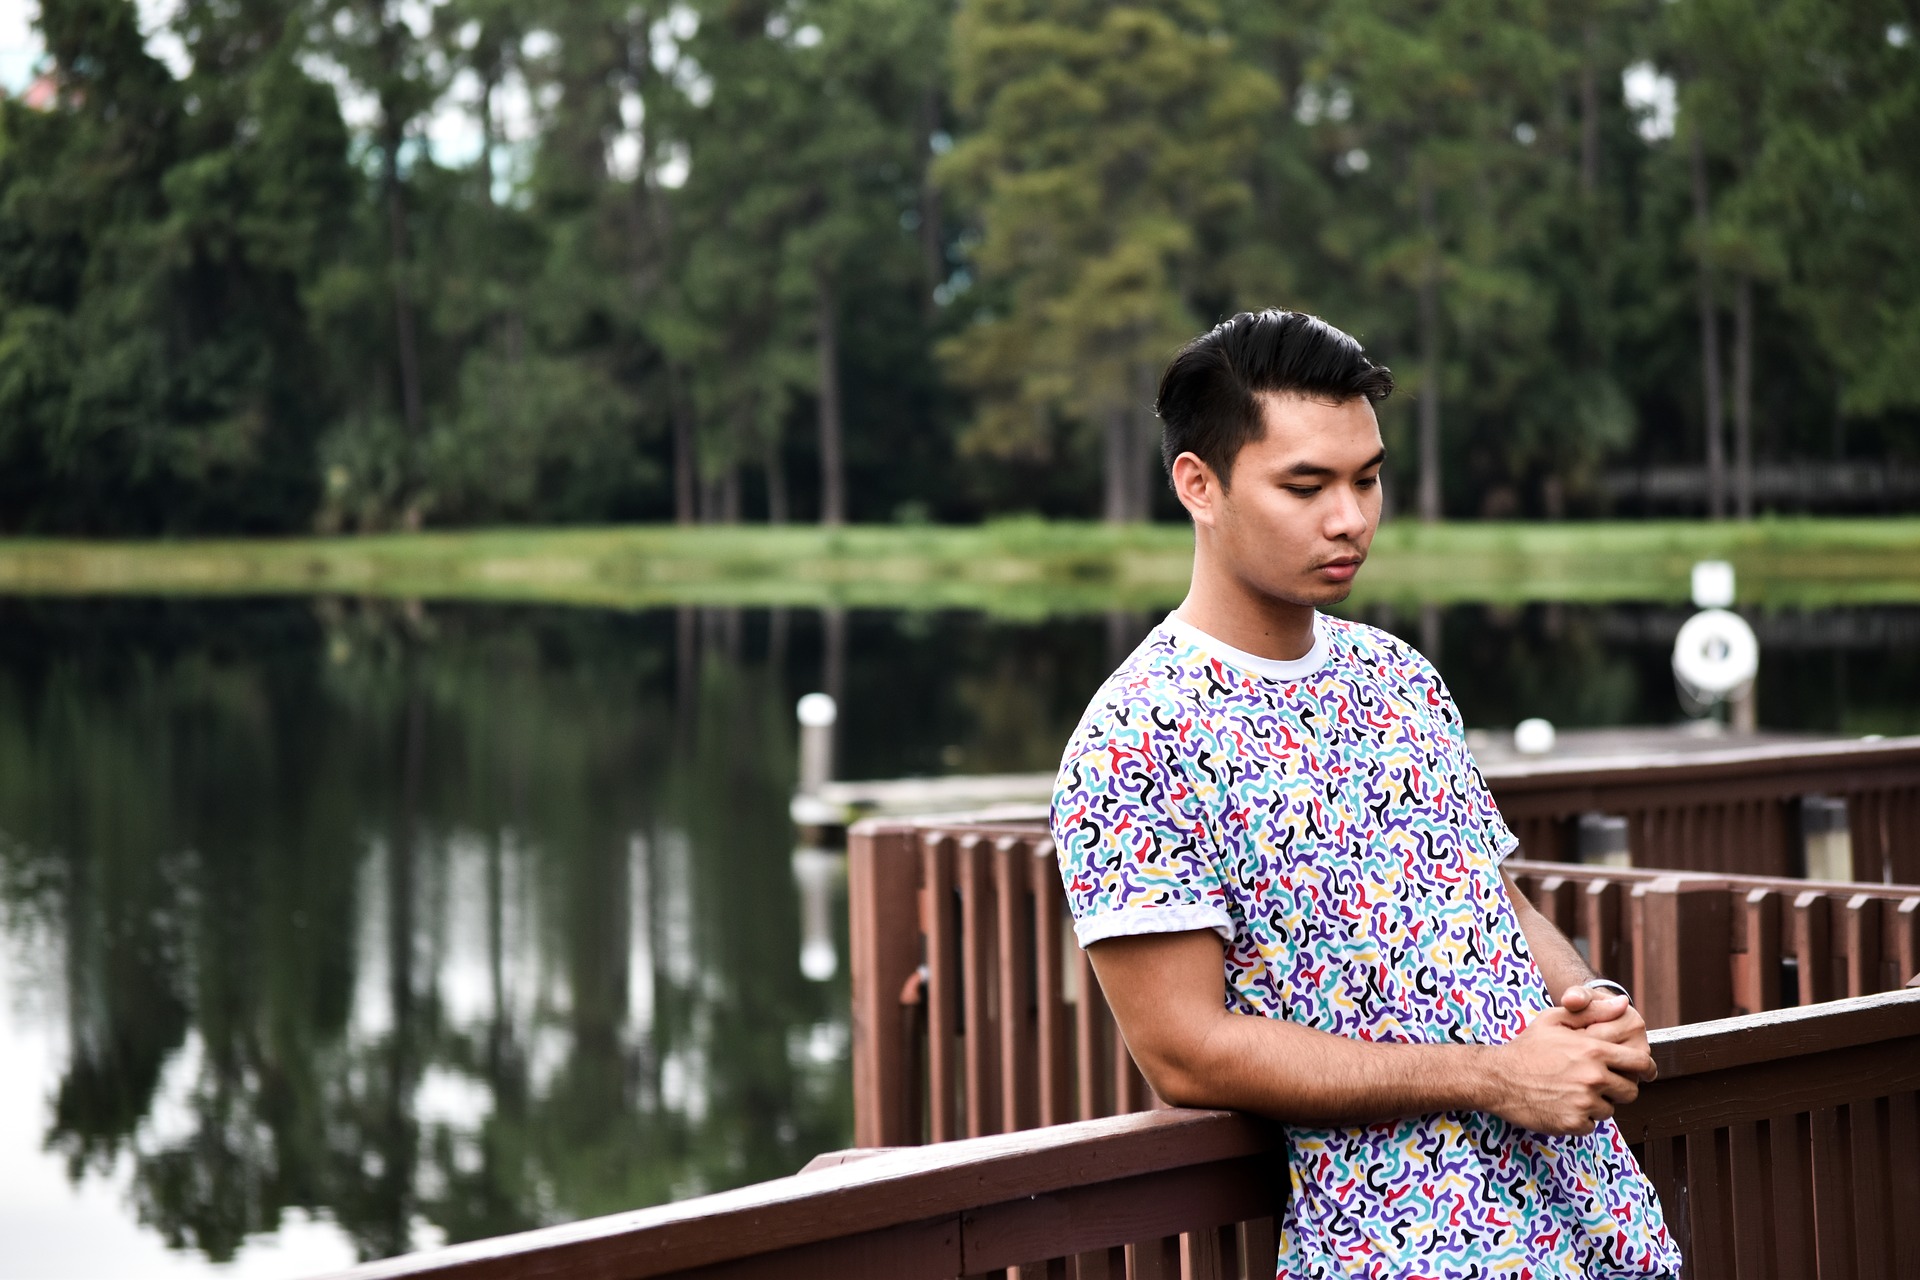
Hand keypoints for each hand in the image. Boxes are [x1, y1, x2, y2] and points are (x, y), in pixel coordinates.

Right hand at [1484, 1003, 1654, 1135]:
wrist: (1497, 1078)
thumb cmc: (1527, 1046)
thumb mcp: (1554, 1020)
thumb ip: (1592, 1011)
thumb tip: (1623, 1004)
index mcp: (1594, 1051)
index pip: (1639, 1063)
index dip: (1647, 1068)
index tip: (1646, 1072)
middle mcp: (1593, 1077)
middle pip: (1630, 1091)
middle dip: (1619, 1088)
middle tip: (1598, 1083)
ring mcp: (1584, 1102)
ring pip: (1610, 1109)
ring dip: (1597, 1103)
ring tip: (1572, 1092)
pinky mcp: (1573, 1123)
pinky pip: (1592, 1125)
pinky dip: (1581, 1118)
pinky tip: (1562, 1105)